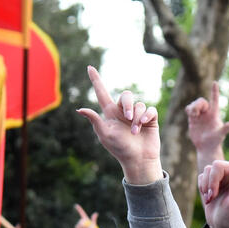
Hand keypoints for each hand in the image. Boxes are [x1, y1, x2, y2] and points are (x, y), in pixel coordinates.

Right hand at [73, 204, 96, 227]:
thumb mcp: (93, 225)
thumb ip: (94, 219)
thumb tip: (96, 213)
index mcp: (86, 219)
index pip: (82, 213)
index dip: (79, 209)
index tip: (76, 205)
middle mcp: (81, 221)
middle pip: (81, 220)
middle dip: (85, 224)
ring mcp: (78, 224)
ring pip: (79, 224)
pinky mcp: (76, 227)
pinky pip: (77, 227)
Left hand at [77, 66, 160, 184]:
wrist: (138, 160)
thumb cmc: (120, 149)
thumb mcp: (105, 134)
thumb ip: (94, 120)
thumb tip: (79, 109)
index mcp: (110, 114)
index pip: (102, 94)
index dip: (96, 80)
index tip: (89, 67)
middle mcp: (123, 112)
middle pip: (126, 95)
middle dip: (127, 104)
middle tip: (127, 117)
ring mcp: (137, 115)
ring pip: (138, 104)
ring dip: (136, 118)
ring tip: (135, 132)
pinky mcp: (150, 119)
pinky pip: (149, 109)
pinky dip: (147, 116)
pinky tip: (144, 125)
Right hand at [185, 81, 228, 156]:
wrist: (206, 147)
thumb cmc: (215, 141)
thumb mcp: (220, 135)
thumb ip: (225, 129)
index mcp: (214, 114)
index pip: (214, 100)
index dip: (214, 91)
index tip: (215, 83)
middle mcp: (207, 113)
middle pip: (201, 101)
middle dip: (198, 104)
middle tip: (195, 112)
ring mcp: (200, 115)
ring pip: (194, 104)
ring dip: (192, 107)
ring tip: (193, 114)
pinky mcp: (193, 119)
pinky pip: (189, 109)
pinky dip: (189, 109)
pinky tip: (190, 115)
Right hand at [198, 119, 228, 227]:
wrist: (221, 224)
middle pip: (217, 164)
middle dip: (212, 181)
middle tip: (212, 196)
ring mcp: (222, 175)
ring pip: (208, 169)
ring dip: (207, 185)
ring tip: (211, 198)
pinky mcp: (211, 180)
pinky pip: (202, 175)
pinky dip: (202, 187)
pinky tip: (208, 197)